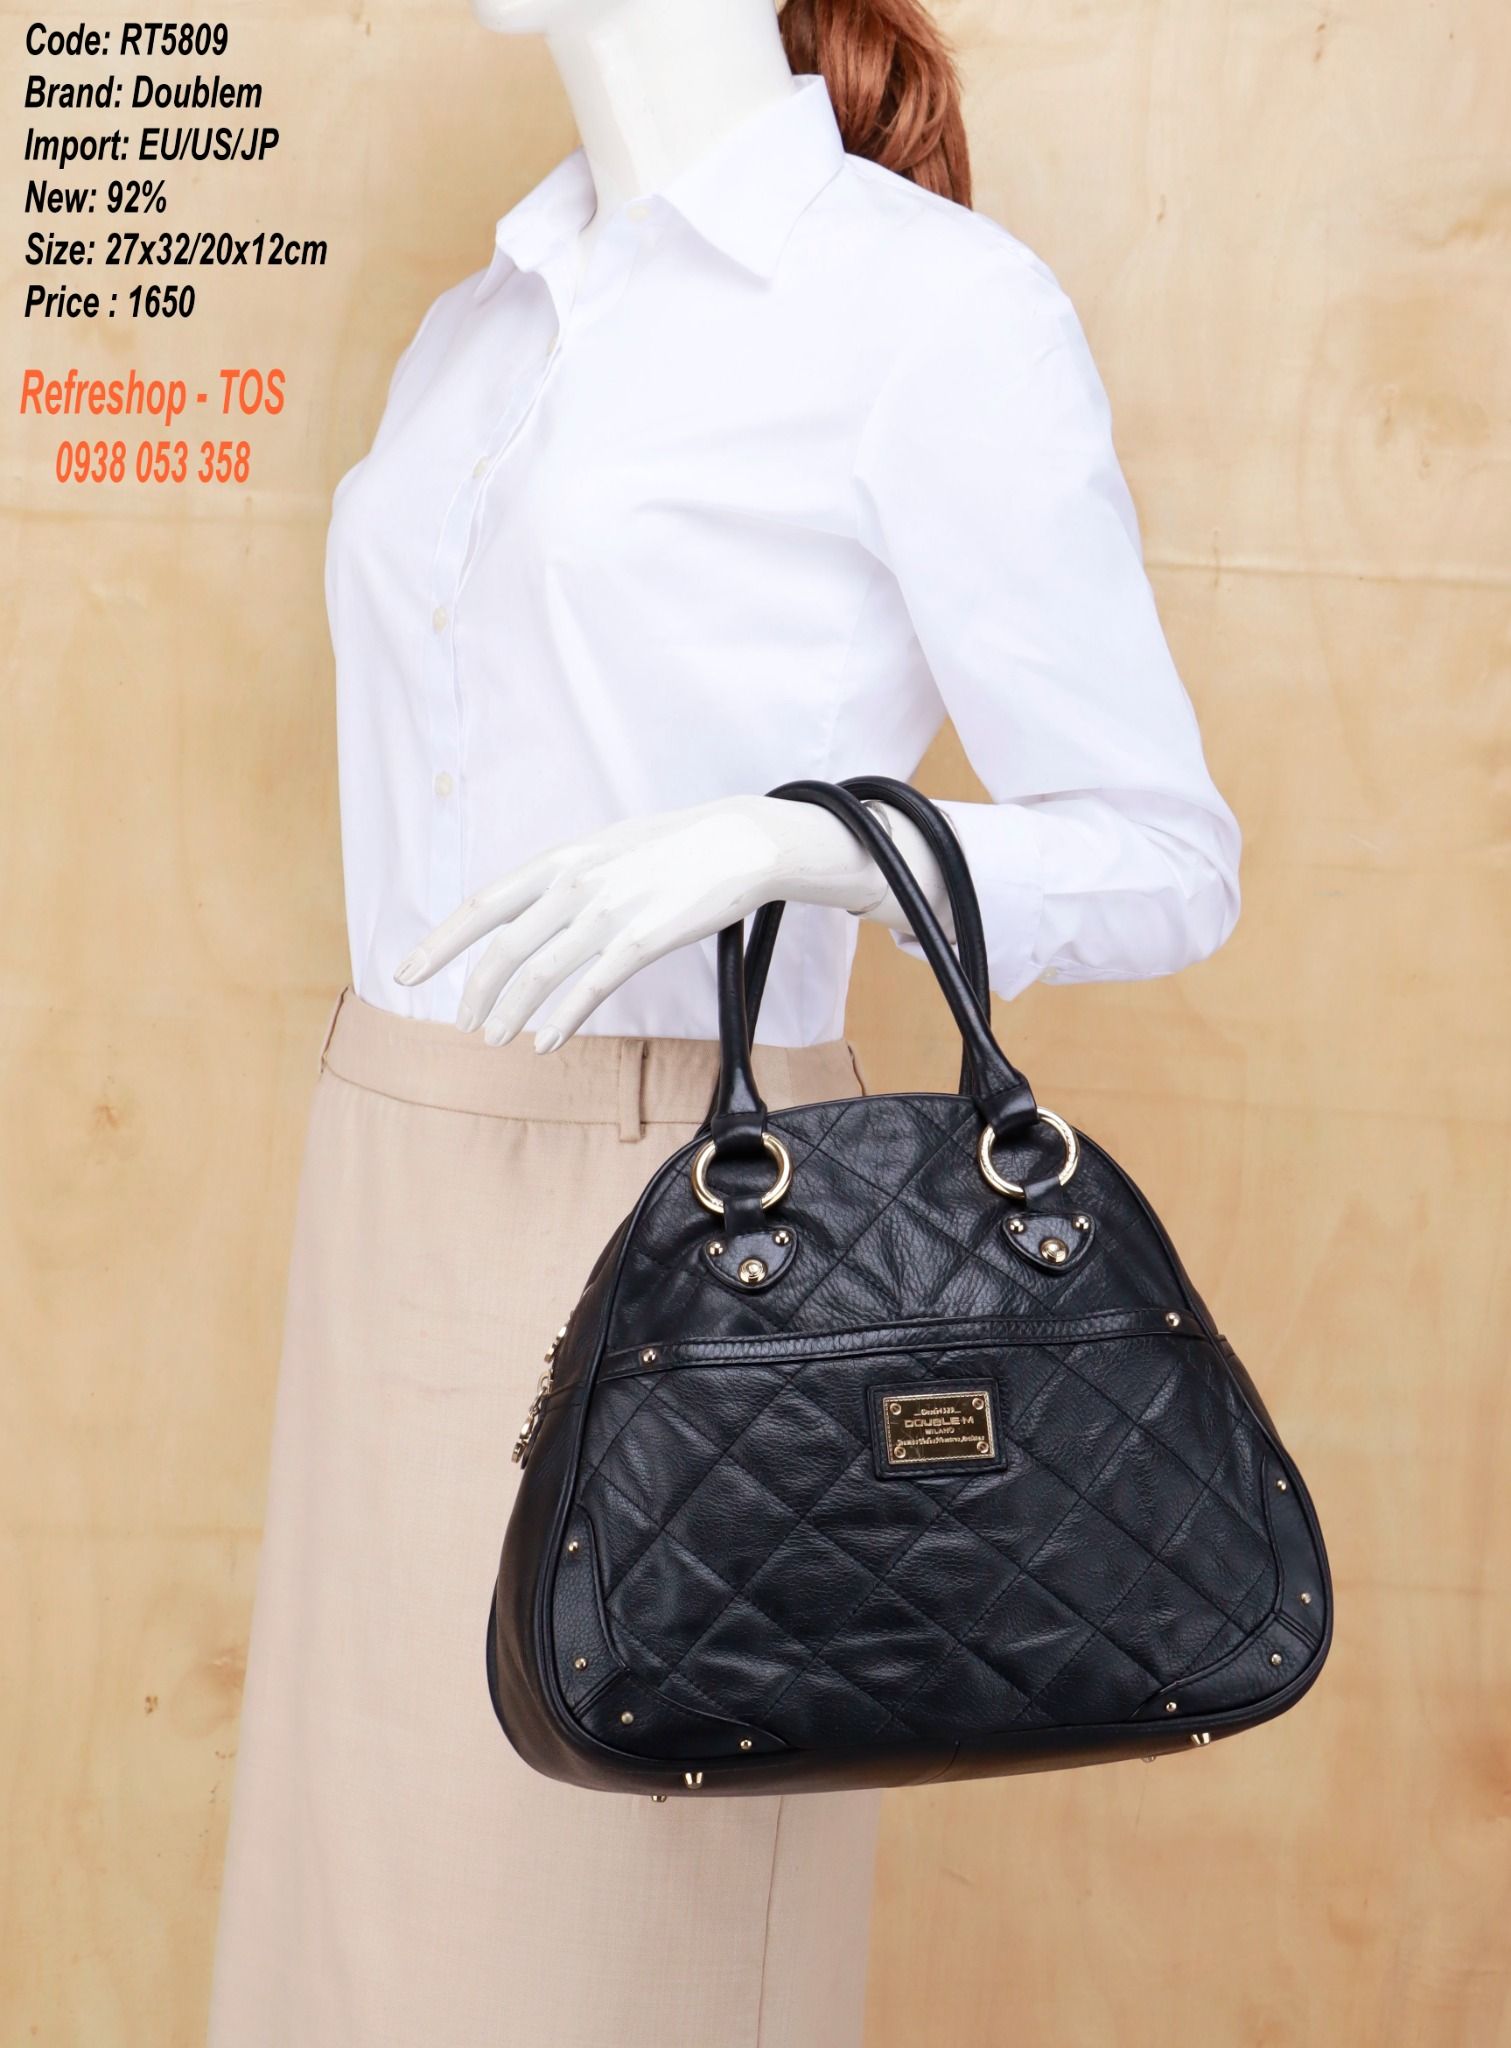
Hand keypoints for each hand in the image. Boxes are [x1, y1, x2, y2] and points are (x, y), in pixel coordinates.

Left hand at [392, 794, 949, 1047]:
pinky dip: (560, 1021)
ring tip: (496, 1039)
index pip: (482, 906)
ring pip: (539, 976)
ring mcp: (607, 914)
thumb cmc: (671, 848)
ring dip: (511, 1016)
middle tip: (464, 1024)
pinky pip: (588, 990)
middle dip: (474, 994)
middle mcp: (574, 886)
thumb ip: (563, 878)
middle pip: (503, 950)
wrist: (738, 842)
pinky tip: (547, 1041)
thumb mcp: (605, 848)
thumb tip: (524, 910)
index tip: (405, 973)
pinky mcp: (641, 942)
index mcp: (560, 861)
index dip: (440, 943)